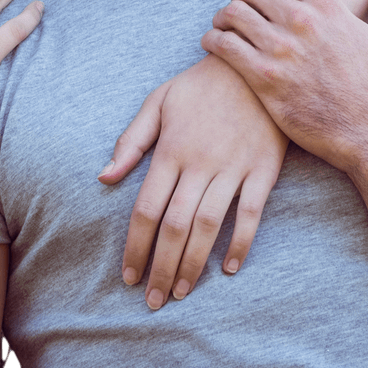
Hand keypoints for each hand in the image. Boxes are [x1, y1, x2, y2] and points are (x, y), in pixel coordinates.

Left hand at [99, 53, 287, 309]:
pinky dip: (241, 243)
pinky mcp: (264, 169)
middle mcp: (200, 162)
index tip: (129, 277)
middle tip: (153, 301)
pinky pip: (252, 213)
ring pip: (209, 226)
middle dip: (161, 268)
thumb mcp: (159, 101)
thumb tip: (103, 177)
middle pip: (175, 226)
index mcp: (171, 149)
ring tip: (181, 292)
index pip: (146, 209)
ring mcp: (234, 166)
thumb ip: (131, 141)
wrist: (253, 66)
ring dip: (194, 264)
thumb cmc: (201, 86)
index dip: (136, 247)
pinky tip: (230, 268)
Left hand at [202, 0, 367, 174]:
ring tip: (223, 28)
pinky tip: (214, 45)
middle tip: (239, 10)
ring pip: (232, 13)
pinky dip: (212, 40)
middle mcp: (301, 21)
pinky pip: (223, 45)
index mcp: (327, 5)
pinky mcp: (263, 78)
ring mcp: (280, 49)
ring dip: (222, 17)